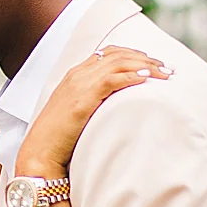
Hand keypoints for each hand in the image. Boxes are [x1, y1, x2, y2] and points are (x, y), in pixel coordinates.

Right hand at [17, 46, 168, 176]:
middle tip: (167, 68)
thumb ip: (93, 103)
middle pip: (117, 55)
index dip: (132, 54)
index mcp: (74, 75)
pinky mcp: (83, 98)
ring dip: (145, 66)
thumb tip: (116, 105)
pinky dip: (132, 77)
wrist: (40, 153)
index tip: (151, 63)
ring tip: (164, 73)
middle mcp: (76, 75)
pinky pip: (112, 79)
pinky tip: (147, 80)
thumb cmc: (58, 140)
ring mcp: (78, 84)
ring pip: (118, 63)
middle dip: (145, 59)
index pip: (107, 53)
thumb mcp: (76, 114)